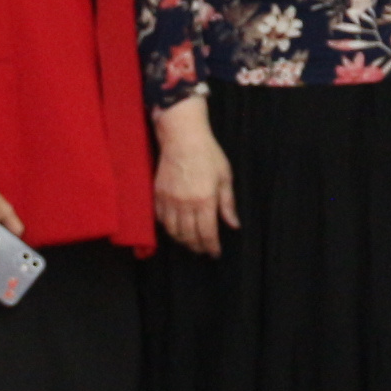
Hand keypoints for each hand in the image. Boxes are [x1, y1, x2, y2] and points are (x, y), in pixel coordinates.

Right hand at [152, 98, 240, 257]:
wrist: (182, 137)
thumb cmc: (207, 154)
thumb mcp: (225, 177)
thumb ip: (228, 203)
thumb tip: (233, 224)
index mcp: (205, 200)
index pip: (207, 233)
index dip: (211, 247)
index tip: (215, 253)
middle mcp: (185, 204)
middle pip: (189, 236)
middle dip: (197, 247)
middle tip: (203, 249)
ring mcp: (169, 200)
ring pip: (173, 231)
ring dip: (182, 240)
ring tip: (190, 242)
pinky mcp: (158, 195)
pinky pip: (161, 219)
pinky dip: (168, 228)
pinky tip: (175, 228)